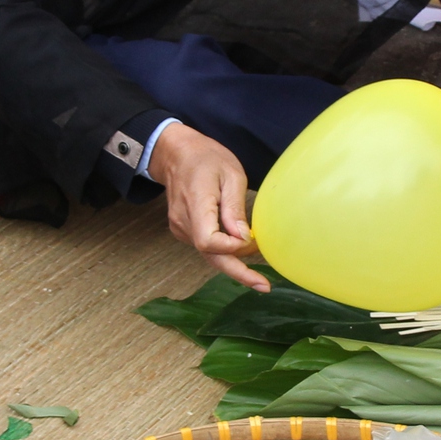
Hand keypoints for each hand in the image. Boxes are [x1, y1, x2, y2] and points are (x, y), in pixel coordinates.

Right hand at [147, 123, 265, 290]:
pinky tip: (238, 245)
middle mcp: (183, 221)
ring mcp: (180, 227)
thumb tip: (243, 238)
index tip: (252, 240)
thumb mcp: (231, 174)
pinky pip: (205, 247)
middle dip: (238, 273)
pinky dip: (223, 250)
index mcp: (196, 203)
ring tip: (257, 263)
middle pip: (210, 256)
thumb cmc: (206, 159)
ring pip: (209, 254)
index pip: (209, 241)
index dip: (231, 248)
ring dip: (233, 260)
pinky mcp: (182, 230)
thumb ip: (235, 208)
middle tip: (264, 285)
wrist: (176, 154)